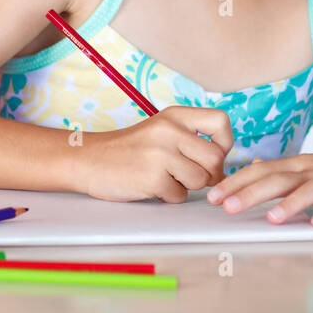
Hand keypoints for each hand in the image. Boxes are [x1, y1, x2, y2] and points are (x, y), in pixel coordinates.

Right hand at [77, 106, 232, 202]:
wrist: (87, 159)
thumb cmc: (128, 149)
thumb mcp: (160, 130)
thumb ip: (190, 138)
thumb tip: (223, 164)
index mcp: (174, 116)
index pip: (221, 122)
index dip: (225, 143)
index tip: (212, 154)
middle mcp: (169, 131)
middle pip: (216, 159)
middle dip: (209, 174)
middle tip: (191, 176)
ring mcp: (160, 154)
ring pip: (201, 180)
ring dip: (187, 186)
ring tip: (166, 178)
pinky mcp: (151, 178)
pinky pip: (180, 196)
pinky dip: (169, 196)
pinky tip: (152, 186)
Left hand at [205, 141, 312, 227]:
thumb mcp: (311, 166)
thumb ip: (282, 173)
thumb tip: (249, 173)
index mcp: (299, 167)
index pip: (262, 171)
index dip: (236, 182)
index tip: (211, 196)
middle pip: (279, 180)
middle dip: (251, 194)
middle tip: (226, 207)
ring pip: (310, 192)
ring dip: (290, 205)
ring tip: (271, 218)